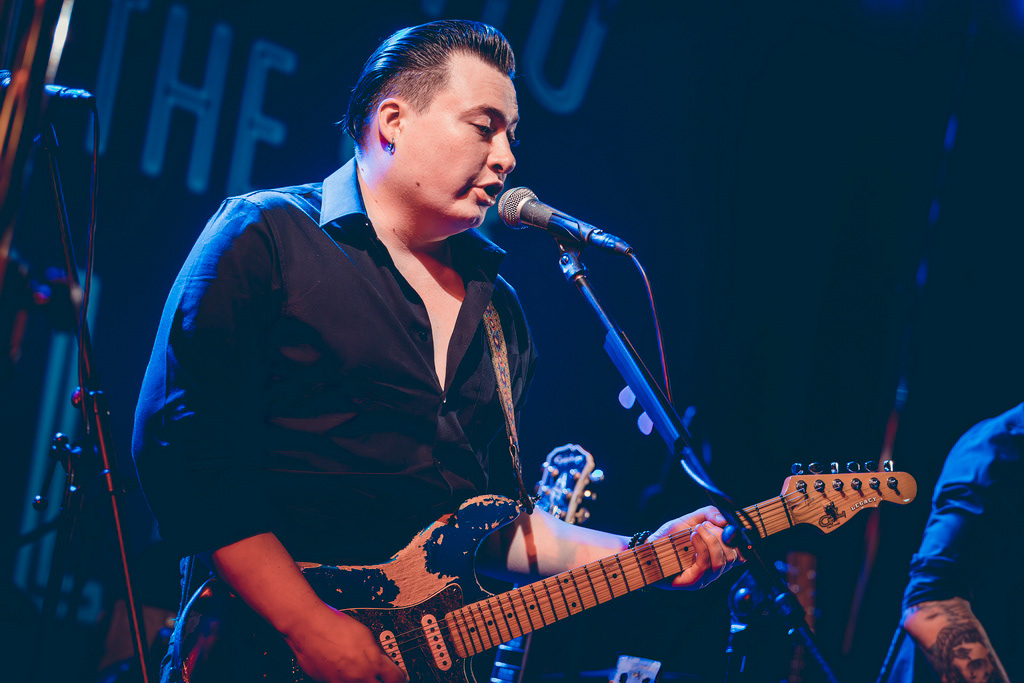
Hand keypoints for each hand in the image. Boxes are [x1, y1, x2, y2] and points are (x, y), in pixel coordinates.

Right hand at [285, 605, 407, 682]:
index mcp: (374, 661)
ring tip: (359, 674)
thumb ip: (377, 651)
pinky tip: (345, 674)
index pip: (396, 679)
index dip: (401, 680)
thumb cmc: (335, 625)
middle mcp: (361, 675)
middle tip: (382, 679)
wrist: (311, 627)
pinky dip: (346, 681)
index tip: (400, 679)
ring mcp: (344, 682)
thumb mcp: (366, 634)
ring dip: (363, 682)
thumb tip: (384, 659)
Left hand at [649, 506, 743, 589]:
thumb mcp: (690, 519)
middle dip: (720, 536)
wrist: (648, 547)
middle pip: (733, 557)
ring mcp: (704, 578)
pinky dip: (702, 547)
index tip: (728, 525)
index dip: (740, 540)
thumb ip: (708, 514)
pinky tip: (692, 536)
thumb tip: (724, 520)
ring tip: (696, 529)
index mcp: (718, 557)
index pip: (741, 554)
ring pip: (720, 561)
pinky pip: (705, 566)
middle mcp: (714, 570)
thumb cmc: (669, 536)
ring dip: (710, 540)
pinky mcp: (692, 582)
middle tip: (704, 525)